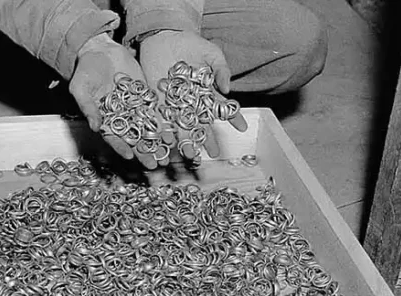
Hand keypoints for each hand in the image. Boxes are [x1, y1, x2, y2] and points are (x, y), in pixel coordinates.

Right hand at [70, 33, 159, 168]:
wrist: (100, 50)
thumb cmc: (86, 71)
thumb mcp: (81, 88)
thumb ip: (88, 107)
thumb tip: (94, 127)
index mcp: (104, 118)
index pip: (113, 137)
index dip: (121, 147)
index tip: (130, 156)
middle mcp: (121, 117)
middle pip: (133, 138)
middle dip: (144, 152)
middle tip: (155, 165)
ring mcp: (134, 107)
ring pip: (147, 128)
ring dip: (157, 142)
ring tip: (167, 154)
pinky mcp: (145, 96)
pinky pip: (155, 111)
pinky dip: (163, 122)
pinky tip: (172, 133)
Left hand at [139, 30, 247, 158]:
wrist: (164, 36)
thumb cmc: (190, 43)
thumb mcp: (212, 53)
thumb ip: (221, 69)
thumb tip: (227, 89)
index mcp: (206, 92)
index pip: (222, 108)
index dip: (233, 118)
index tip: (242, 128)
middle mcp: (191, 102)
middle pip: (201, 123)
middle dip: (207, 139)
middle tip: (213, 154)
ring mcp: (174, 103)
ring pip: (182, 125)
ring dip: (186, 140)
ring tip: (191, 154)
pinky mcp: (157, 101)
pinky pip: (161, 118)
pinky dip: (164, 130)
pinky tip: (168, 142)